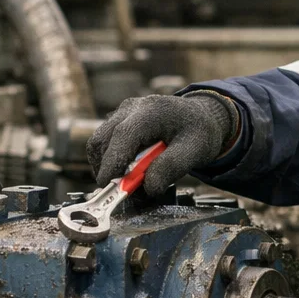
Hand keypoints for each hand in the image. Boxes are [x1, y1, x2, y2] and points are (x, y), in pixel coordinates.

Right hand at [87, 92, 239, 197]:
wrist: (198, 117)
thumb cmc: (197, 131)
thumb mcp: (195, 151)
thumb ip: (171, 168)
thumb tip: (148, 188)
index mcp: (152, 111)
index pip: (124, 135)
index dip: (112, 160)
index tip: (107, 183)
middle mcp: (132, 108)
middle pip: (103, 138)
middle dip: (107, 167)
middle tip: (122, 189)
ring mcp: (122, 113)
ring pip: (99, 142)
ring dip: (106, 165)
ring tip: (128, 180)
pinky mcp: (118, 121)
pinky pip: (104, 143)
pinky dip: (110, 160)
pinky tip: (128, 170)